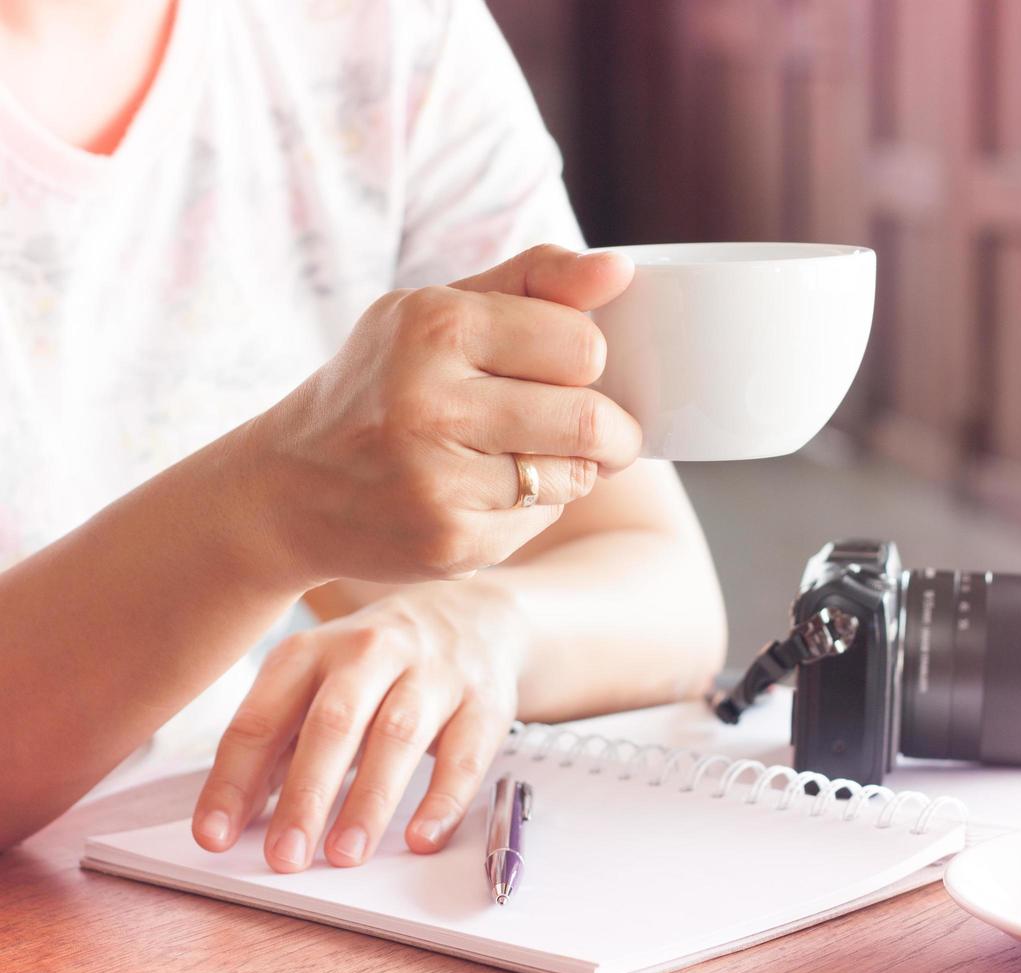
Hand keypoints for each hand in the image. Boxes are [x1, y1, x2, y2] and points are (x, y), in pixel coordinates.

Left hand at [190, 586, 522, 870]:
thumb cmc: (379, 663)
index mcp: (314, 651)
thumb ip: (278, 741)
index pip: (263, 716)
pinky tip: (422, 837)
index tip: (214, 836)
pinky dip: (444, 799)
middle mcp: (373, 651)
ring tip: (345, 855)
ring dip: (370, 800)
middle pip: (334, 722)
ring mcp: (434, 673)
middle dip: (306, 794)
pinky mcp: (484, 701)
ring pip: (398, 735)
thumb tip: (231, 815)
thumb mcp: (319, 681)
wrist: (475, 616)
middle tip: (285, 856)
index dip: (234, 779)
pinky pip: (465, 754)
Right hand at [247, 244, 640, 585]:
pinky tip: (485, 495)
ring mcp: (436, 478)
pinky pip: (540, 521)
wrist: (287, 488)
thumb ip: (535, 281)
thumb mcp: (441, 311)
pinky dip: (532, 508)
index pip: (581, 344)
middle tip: (601, 432)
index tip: (573, 371)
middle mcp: (429, 400)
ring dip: (573, 469)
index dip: (588, 361)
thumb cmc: (384, 384)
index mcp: (434, 324)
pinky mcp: (448, 540)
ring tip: (529, 457)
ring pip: (575, 475)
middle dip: (611, 429)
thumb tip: (619, 269)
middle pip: (590, 419)